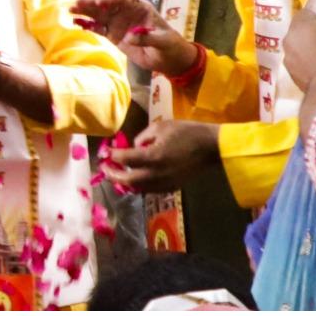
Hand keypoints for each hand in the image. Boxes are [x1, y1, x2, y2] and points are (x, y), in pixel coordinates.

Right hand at [69, 0, 198, 76]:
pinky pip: (98, 28)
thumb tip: (130, 36)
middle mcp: (126, 12)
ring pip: (99, 15)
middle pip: (106, 5)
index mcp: (139, 7)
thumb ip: (148, 37)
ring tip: (71, 10)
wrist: (168, 59)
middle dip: (92, 3)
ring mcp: (118, 23)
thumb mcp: (163, 41)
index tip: (99, 3)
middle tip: (77, 4)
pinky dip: (88, 25)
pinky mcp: (113, 35)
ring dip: (85, 12)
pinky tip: (77, 23)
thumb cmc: (170, 46)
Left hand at [105, 119, 220, 193]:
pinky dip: (138, 185)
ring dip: (124, 182)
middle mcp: (156, 174)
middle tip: (104, 169)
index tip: (105, 152)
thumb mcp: (160, 126)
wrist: (212, 147)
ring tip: (116, 174)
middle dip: (113, 174)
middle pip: (127, 179)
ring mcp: (164, 182)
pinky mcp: (172, 187)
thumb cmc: (187, 132)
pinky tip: (135, 178)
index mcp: (152, 157)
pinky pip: (149, 189)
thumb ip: (142, 138)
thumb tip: (133, 147)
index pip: (125, 159)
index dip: (112, 155)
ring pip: (138, 187)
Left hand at [284, 10, 315, 91]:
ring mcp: (287, 56)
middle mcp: (288, 39)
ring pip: (298, 47)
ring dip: (308, 49)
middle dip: (311, 34)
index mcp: (298, 24)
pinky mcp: (290, 72)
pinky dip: (307, 63)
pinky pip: (299, 62)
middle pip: (299, 31)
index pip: (305, 13)